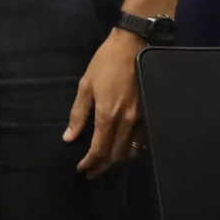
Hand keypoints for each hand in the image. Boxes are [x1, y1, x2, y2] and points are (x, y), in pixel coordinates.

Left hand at [65, 28, 146, 178]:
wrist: (133, 46)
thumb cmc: (105, 63)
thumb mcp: (85, 85)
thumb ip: (78, 113)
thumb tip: (69, 137)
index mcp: (108, 114)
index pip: (99, 149)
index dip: (90, 162)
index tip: (82, 169)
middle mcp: (127, 121)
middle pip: (116, 155)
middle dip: (103, 167)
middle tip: (91, 173)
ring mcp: (142, 119)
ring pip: (131, 151)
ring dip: (117, 162)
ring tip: (105, 165)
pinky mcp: (150, 114)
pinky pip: (142, 141)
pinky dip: (131, 151)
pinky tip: (122, 152)